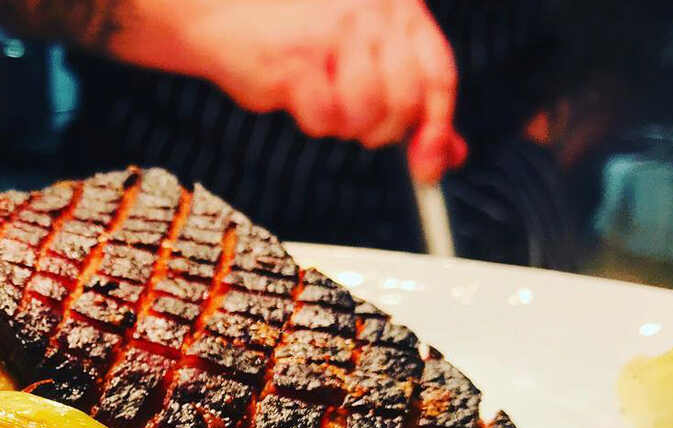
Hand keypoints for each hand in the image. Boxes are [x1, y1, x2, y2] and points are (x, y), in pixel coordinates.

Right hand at [112, 0, 465, 181]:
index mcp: (397, 6)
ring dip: (342, 125)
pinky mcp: (300, 61)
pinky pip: (324, 122)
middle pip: (405, 103)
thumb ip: (409, 99)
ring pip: (367, 116)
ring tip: (318, 99)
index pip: (438, 75)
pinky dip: (310, 121)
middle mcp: (373, 12)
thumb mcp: (365, 61)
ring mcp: (337, 34)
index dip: (437, 127)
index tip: (429, 167)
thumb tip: (449, 153)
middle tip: (352, 121)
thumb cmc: (294, 39)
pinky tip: (293, 92)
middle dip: (380, 130)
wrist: (223, 16)